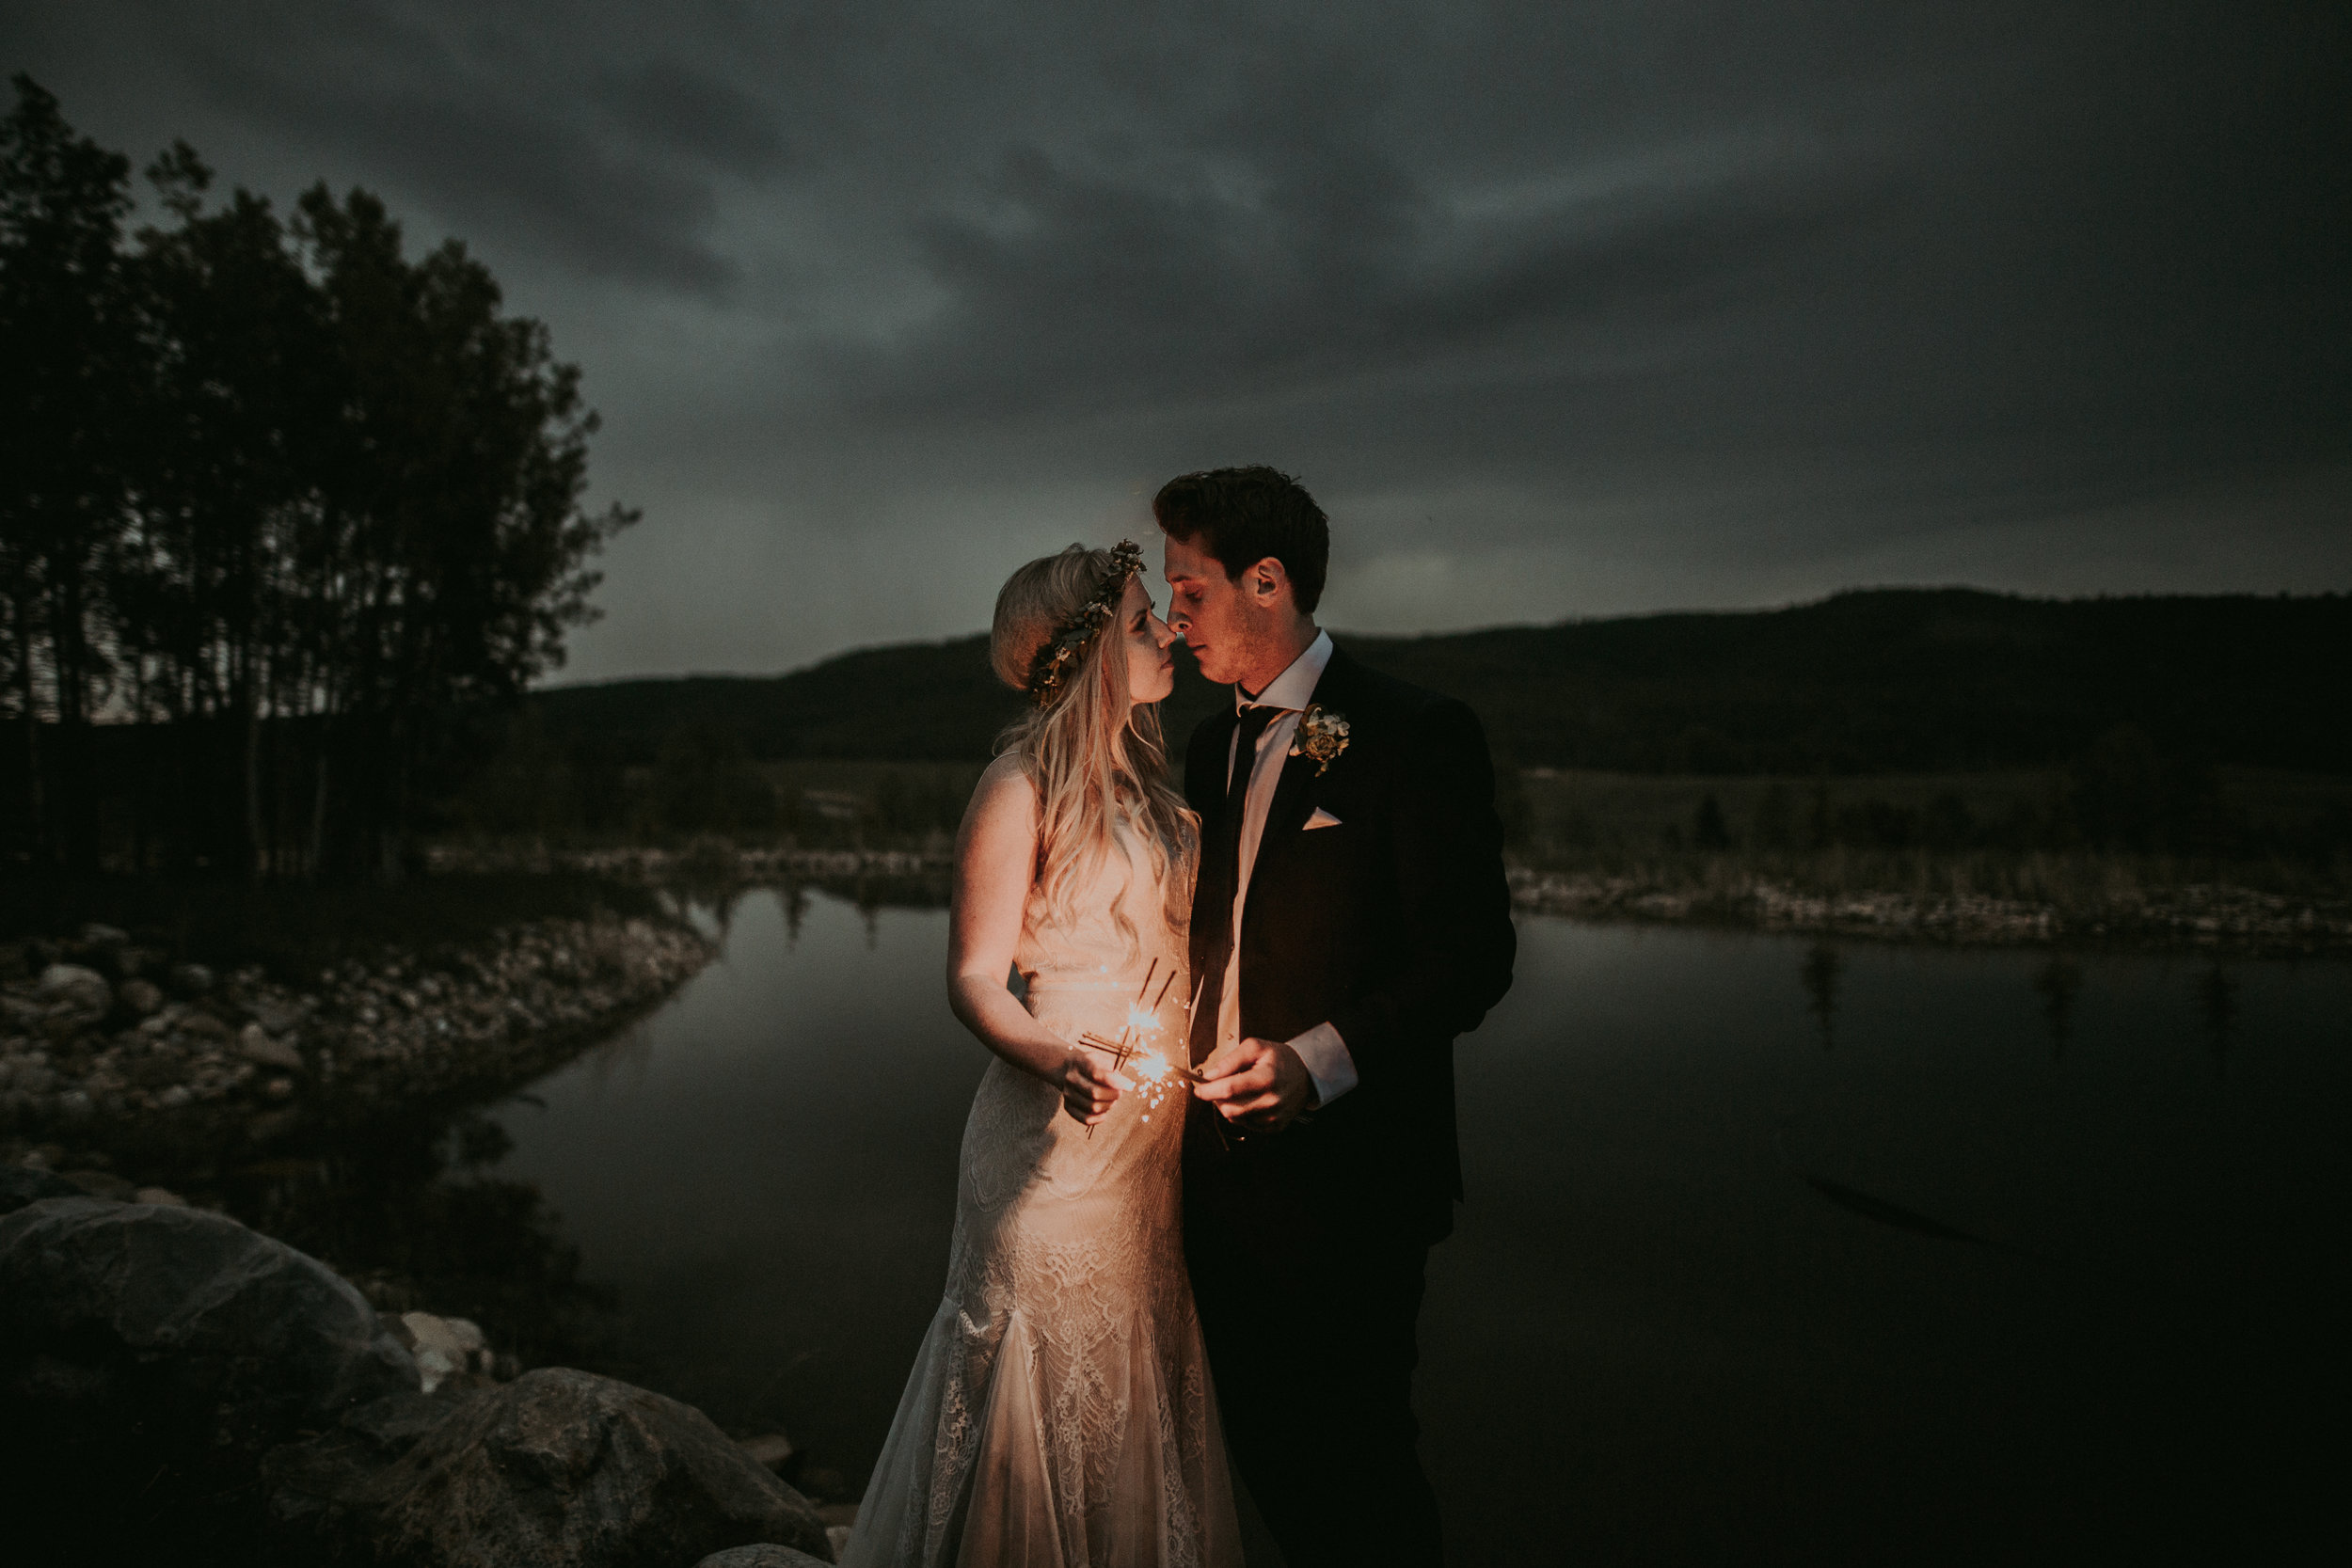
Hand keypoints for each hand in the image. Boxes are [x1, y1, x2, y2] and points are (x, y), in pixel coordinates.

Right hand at [1056, 1047, 1126, 1126]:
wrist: (1069, 1069)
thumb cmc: (1092, 1065)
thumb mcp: (1101, 1059)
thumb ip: (1112, 1070)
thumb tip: (1123, 1085)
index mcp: (1080, 1063)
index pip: (1098, 1074)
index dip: (1117, 1082)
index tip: (1130, 1085)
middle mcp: (1071, 1079)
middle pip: (1095, 1093)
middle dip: (1113, 1095)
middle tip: (1119, 1092)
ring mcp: (1068, 1094)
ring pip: (1092, 1107)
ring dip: (1108, 1105)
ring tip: (1112, 1099)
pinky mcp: (1068, 1107)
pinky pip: (1086, 1119)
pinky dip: (1099, 1118)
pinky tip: (1105, 1112)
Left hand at [1193, 1036, 1318, 1132]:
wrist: (1306, 1074)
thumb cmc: (1279, 1058)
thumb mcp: (1255, 1047)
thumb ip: (1230, 1060)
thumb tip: (1210, 1075)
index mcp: (1266, 1078)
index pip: (1229, 1089)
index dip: (1208, 1090)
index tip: (1198, 1089)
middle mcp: (1272, 1100)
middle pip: (1229, 1108)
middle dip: (1217, 1098)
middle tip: (1219, 1086)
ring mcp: (1274, 1116)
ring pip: (1235, 1118)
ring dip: (1228, 1106)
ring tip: (1238, 1091)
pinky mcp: (1275, 1126)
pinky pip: (1246, 1125)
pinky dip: (1241, 1114)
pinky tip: (1249, 1100)